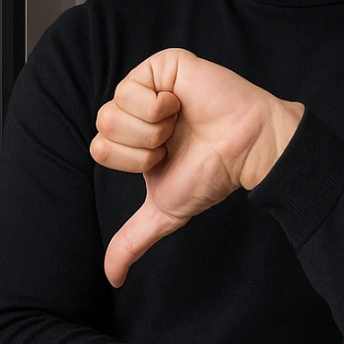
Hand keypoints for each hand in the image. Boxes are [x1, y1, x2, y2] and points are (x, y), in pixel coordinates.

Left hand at [90, 48, 302, 288]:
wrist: (244, 151)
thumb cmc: (212, 174)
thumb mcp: (165, 211)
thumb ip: (133, 241)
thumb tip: (112, 278)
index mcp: (130, 138)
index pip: (99, 148)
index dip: (132, 162)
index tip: (165, 159)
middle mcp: (135, 109)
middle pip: (102, 126)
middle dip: (141, 145)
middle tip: (172, 142)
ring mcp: (148, 84)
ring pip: (114, 107)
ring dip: (151, 126)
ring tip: (180, 122)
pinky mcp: (163, 64)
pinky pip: (134, 86)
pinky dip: (159, 104)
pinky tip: (181, 103)